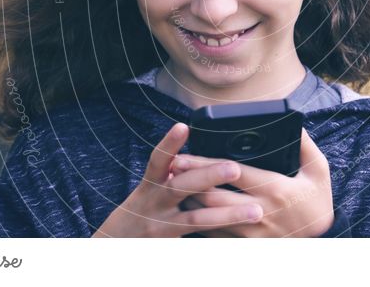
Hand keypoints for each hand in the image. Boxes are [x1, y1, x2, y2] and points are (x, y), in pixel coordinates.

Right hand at [92, 123, 263, 236]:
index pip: (159, 160)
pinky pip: (198, 238)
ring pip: (197, 218)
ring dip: (228, 214)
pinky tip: (240, 233)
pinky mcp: (170, 242)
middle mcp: (154, 203)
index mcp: (150, 184)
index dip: (170, 143)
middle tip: (234, 169)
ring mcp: (162, 225)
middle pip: (181, 187)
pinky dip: (220, 235)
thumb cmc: (143, 207)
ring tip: (254, 211)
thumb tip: (204, 156)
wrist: (116, 242)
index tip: (183, 127)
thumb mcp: (151, 186)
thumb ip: (174, 172)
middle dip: (209, 177)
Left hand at [173, 128, 333, 237]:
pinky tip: (187, 209)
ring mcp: (251, 232)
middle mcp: (259, 212)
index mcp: (275, 189)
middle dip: (189, 182)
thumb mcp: (318, 170)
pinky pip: (216, 235)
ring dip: (190, 202)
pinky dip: (199, 222)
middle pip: (214, 197)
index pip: (233, 174)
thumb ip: (304, 145)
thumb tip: (293, 123)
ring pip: (211, 218)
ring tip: (173, 186)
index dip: (205, 164)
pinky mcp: (247, 244)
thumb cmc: (318, 200)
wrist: (323, 239)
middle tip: (170, 168)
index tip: (184, 155)